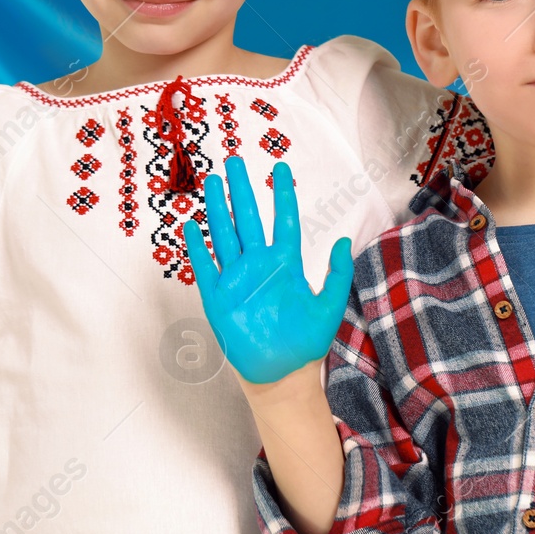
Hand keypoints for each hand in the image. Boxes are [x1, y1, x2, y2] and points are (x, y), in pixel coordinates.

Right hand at [182, 156, 353, 384]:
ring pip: (224, 235)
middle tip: (235, 161)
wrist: (281, 372)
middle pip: (248, 219)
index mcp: (286, 264)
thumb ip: (338, 275)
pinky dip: (197, 247)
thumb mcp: (329, 306)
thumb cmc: (306, 341)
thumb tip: (343, 242)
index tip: (281, 167)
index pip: (283, 221)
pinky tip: (191, 225)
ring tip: (212, 181)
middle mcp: (259, 265)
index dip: (282, 195)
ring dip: (218, 209)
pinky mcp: (218, 297)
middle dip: (242, 190)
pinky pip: (205, 266)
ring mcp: (236, 279)